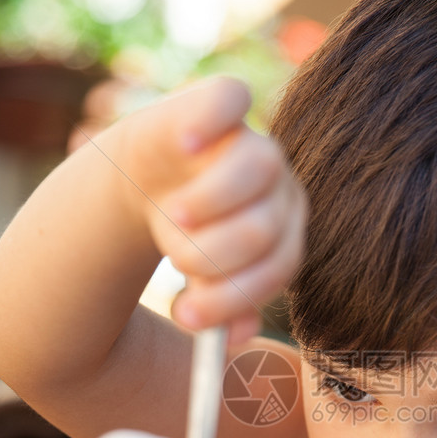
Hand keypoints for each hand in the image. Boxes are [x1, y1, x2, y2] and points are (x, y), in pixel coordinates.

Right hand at [115, 76, 306, 344]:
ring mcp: (252, 141)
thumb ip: (220, 309)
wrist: (152, 180)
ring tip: (173, 218)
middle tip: (176, 265)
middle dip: (213, 255)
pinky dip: (208, 121)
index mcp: (285, 234)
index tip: (185, 317)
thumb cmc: (187, 237)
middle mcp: (280, 188)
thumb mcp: (202, 280)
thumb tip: (232, 340)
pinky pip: (229, 97)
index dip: (234, 296)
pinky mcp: (220, 103)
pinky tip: (186, 145)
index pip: (280, 265)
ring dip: (209, 202)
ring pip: (255, 167)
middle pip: (264, 226)